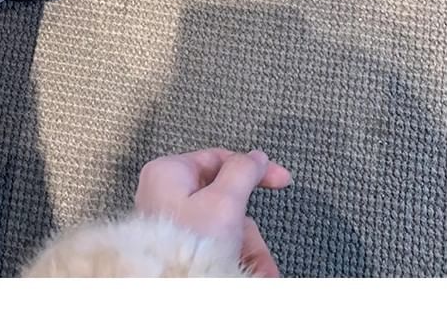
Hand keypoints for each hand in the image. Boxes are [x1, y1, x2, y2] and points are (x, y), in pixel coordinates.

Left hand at [134, 148, 291, 276]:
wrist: (171, 289)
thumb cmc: (189, 245)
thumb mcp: (224, 201)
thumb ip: (242, 172)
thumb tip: (255, 157)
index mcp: (168, 172)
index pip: (217, 159)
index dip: (252, 168)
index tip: (280, 179)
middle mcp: (166, 194)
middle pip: (224, 198)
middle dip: (249, 228)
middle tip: (260, 246)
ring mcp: (172, 222)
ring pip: (223, 226)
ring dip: (247, 249)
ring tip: (260, 273)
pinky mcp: (178, 247)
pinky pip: (214, 245)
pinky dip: (234, 258)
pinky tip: (249, 274)